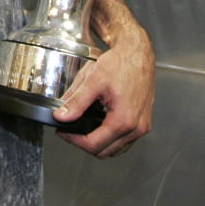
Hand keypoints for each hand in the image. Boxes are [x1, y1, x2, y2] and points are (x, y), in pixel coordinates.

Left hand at [53, 27, 154, 157]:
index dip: (73, 140)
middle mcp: (136, 128)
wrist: (137, 54)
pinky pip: (125, 141)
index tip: (62, 131)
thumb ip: (76, 102)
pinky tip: (100, 124)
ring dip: (98, 142)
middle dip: (83, 142)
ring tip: (83, 126)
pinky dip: (111, 138)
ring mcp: (142, 127)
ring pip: (115, 150)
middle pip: (104, 151)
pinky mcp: (144, 123)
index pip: (93, 145)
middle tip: (69, 129)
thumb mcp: (93, 81)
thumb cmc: (120, 63)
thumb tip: (61, 117)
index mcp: (123, 120)